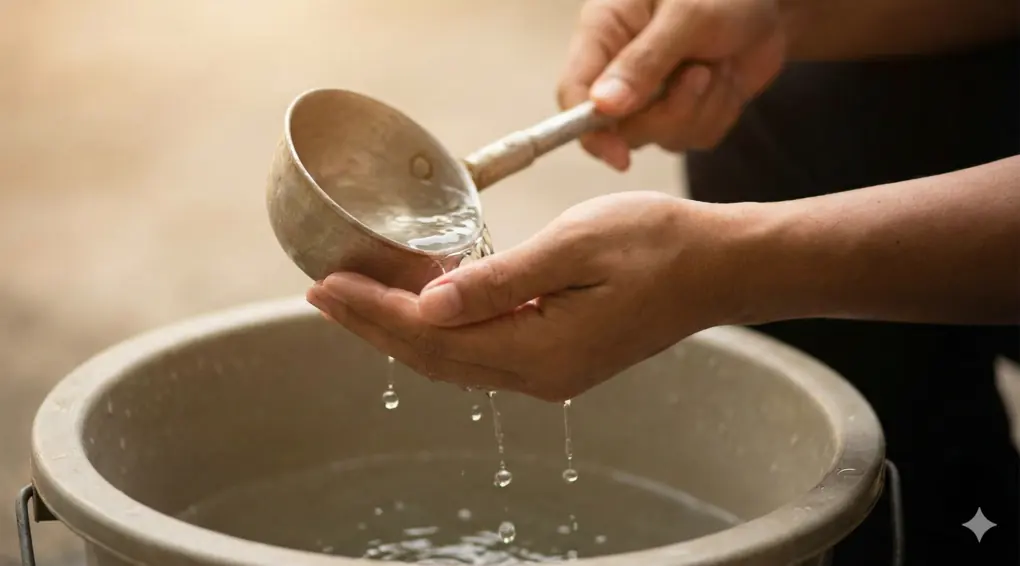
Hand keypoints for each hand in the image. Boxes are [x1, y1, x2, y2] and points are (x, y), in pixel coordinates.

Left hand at [307, 192, 751, 401]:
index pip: (430, 335)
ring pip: (453, 358)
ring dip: (401, 331)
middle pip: (432, 357)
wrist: (719, 268)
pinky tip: (423, 305)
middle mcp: (538, 374)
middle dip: (372, 325)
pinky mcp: (559, 359)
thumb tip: (429, 304)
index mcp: (538, 349)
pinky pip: (482, 351)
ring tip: (357, 299)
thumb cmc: (657, 245)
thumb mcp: (574, 248)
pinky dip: (441, 330)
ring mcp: (549, 372)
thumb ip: (498, 280)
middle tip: (321, 292)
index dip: (372, 312)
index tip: (325, 285)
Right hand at [558, 0, 785, 169]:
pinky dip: (719, 112)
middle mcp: (619, 68)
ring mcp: (651, 96)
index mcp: (603, 33)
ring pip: (661, 136)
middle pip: (620, 128)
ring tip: (717, 65)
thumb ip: (644, 61)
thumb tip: (602, 106)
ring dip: (701, 107)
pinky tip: (727, 78)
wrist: (773, 4)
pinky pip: (695, 138)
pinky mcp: (684, 112)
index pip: (574, 93)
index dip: (589, 130)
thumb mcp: (686, 16)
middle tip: (701, 74)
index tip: (617, 155)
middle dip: (668, 112)